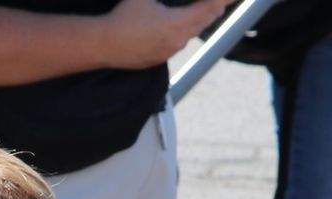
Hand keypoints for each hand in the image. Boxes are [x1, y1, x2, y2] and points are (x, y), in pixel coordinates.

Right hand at [103, 0, 235, 69]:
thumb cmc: (123, 17)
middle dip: (216, 9)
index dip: (222, 0)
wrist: (105, 44)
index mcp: (177, 23)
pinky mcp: (161, 58)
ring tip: (211, 11)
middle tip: (226, 1)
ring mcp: (170, 51)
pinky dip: (187, 31)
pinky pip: (180, 42)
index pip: (208, 8)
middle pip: (205, 22)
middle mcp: (178, 40)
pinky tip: (185, 26)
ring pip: (193, 33)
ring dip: (202, 21)